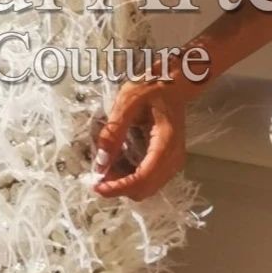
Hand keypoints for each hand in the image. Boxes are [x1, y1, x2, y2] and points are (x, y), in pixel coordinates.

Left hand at [91, 57, 191, 200]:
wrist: (174, 83)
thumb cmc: (152, 87)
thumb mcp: (127, 102)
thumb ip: (114, 131)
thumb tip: (100, 161)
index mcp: (166, 144)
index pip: (143, 179)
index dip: (119, 188)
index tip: (97, 186)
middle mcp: (174, 159)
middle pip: (145, 189)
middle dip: (119, 186)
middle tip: (97, 173)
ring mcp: (173, 162)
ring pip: (146, 187)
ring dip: (124, 182)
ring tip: (105, 165)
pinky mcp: (168, 161)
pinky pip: (149, 179)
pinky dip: (130, 176)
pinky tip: (117, 161)